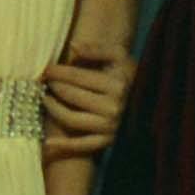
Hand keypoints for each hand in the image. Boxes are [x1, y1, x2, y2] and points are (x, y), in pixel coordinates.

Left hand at [39, 40, 131, 157]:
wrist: (150, 103)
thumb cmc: (130, 77)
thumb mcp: (119, 57)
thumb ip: (96, 49)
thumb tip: (72, 47)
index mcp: (116, 85)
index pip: (76, 76)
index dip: (57, 71)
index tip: (46, 69)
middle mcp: (113, 107)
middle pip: (71, 95)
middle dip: (54, 86)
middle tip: (45, 81)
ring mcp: (109, 126)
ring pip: (70, 118)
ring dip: (52, 108)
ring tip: (45, 98)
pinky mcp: (108, 141)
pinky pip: (82, 145)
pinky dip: (64, 146)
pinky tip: (48, 144)